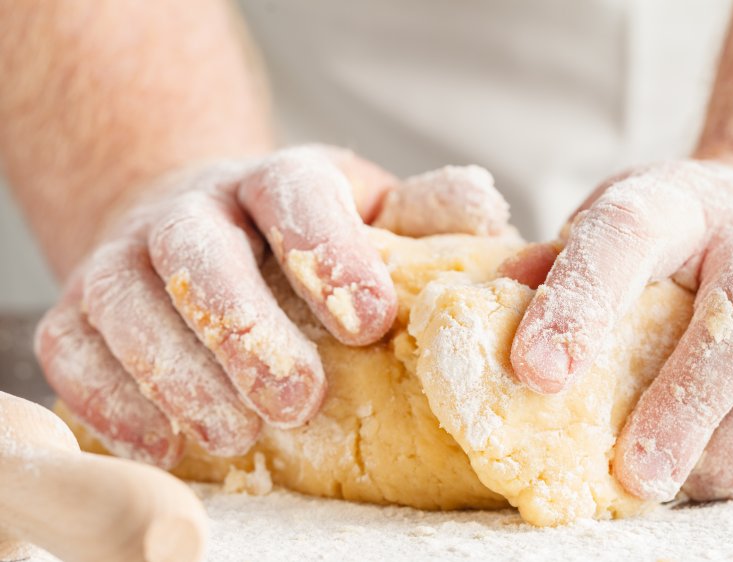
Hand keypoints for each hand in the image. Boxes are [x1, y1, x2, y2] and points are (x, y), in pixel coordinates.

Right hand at [35, 145, 509, 467]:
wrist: (205, 227)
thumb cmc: (305, 238)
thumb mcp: (374, 216)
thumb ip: (426, 216)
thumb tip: (487, 211)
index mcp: (276, 181)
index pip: (293, 194)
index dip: (329, 255)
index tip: (372, 323)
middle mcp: (194, 209)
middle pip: (199, 252)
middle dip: (245, 330)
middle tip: (297, 401)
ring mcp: (126, 254)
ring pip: (126, 301)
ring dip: (178, 375)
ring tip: (237, 437)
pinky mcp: (80, 308)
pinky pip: (72, 348)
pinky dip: (112, 400)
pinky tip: (164, 444)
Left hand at [507, 160, 732, 500]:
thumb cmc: (678, 242)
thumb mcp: (611, 231)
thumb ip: (557, 271)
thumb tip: (491, 319)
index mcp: (678, 203)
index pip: (628, 234)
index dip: (582, 302)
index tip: (536, 374)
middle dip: (688, 403)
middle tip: (635, 476)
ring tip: (691, 481)